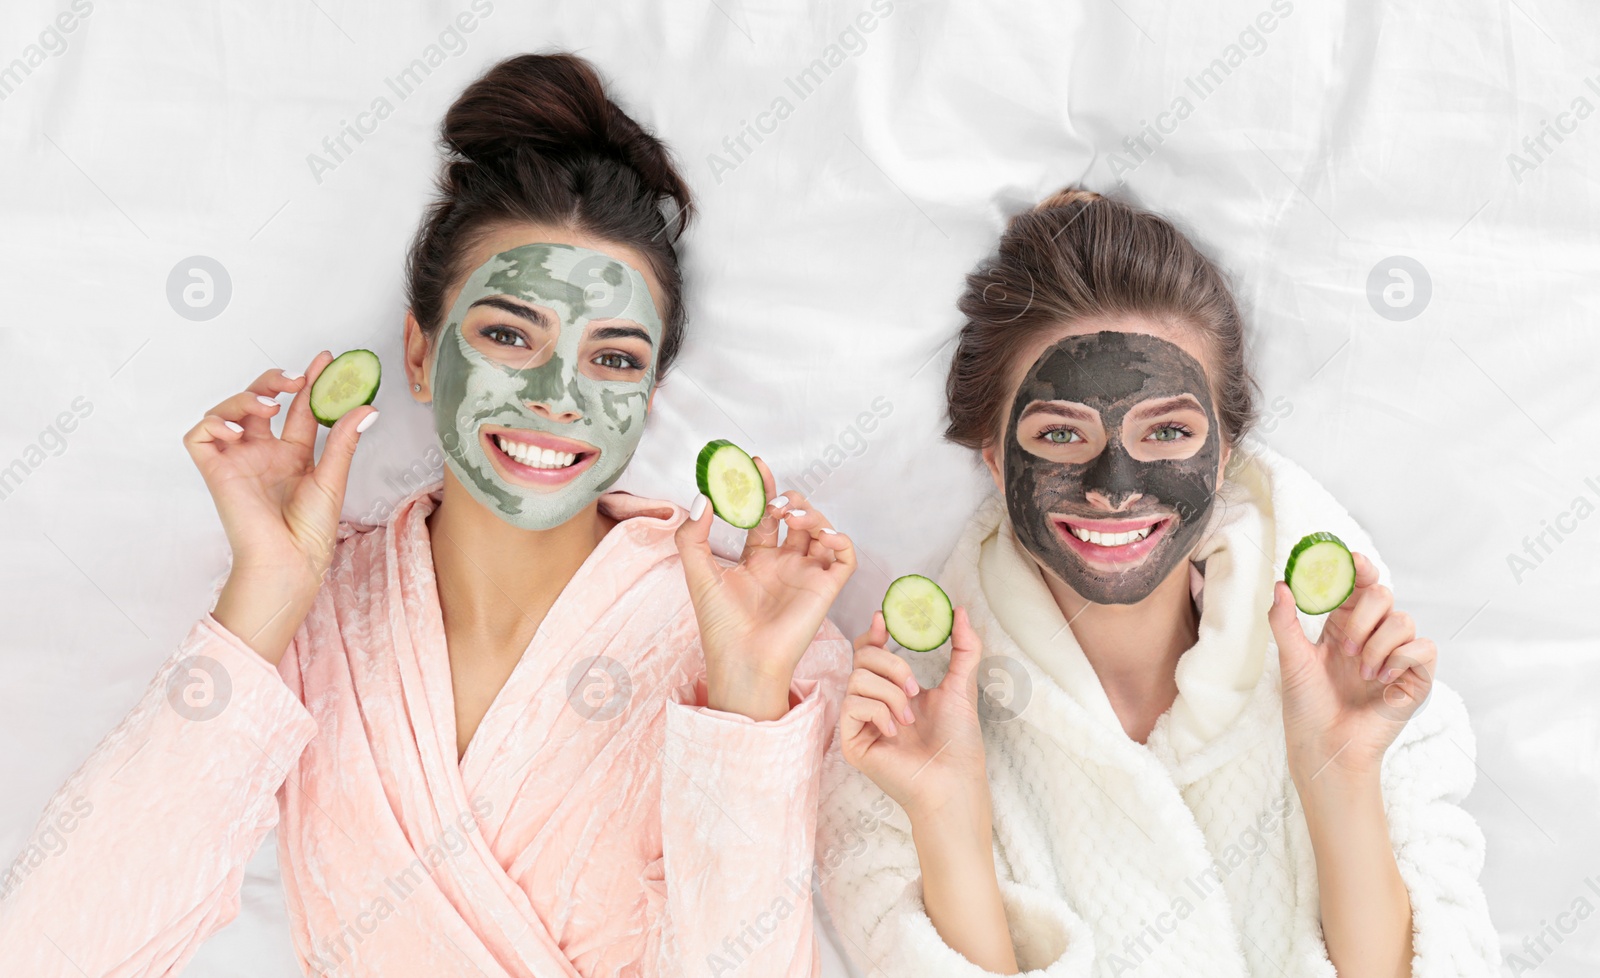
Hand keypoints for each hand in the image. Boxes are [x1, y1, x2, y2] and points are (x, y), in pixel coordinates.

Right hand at [183, 352, 375, 659]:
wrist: (290, 561)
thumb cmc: (311, 531)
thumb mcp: (332, 477)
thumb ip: (343, 440)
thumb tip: (367, 407)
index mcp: (292, 456)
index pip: (297, 409)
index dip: (308, 382)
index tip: (324, 359)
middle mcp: (263, 453)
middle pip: (259, 402)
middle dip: (273, 381)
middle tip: (295, 378)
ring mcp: (238, 460)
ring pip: (228, 411)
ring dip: (244, 397)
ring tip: (268, 402)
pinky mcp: (215, 471)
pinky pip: (200, 436)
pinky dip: (213, 423)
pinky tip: (237, 428)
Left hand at [674, 456, 856, 720]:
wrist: (742, 661)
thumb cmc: (720, 626)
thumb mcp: (697, 573)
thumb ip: (693, 535)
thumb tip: (703, 498)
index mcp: (755, 560)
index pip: (763, 516)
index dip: (763, 489)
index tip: (757, 465)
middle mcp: (784, 564)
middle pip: (797, 517)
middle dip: (789, 500)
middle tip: (774, 503)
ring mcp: (806, 574)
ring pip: (822, 530)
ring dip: (812, 514)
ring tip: (790, 516)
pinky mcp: (826, 588)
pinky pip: (844, 556)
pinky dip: (841, 539)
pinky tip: (822, 535)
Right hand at [840, 607, 991, 822]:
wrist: (953, 781)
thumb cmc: (958, 742)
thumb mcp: (962, 685)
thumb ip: (964, 647)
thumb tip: (960, 610)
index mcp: (894, 689)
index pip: (871, 651)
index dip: (874, 632)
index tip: (884, 617)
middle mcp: (874, 702)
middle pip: (862, 657)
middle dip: (891, 664)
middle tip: (915, 687)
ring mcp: (860, 722)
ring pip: (857, 679)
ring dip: (890, 693)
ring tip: (910, 718)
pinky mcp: (851, 742)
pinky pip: (852, 705)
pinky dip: (878, 711)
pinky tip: (894, 731)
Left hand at [1269, 551, 1435, 785]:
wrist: (1325, 748)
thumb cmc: (1307, 707)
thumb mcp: (1291, 659)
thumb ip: (1284, 621)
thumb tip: (1281, 583)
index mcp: (1342, 627)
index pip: (1357, 586)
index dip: (1359, 568)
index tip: (1352, 561)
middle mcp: (1372, 637)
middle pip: (1383, 595)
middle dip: (1364, 614)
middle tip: (1346, 646)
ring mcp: (1395, 657)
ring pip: (1404, 619)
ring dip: (1379, 642)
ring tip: (1360, 671)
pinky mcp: (1415, 679)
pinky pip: (1424, 648)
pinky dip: (1402, 657)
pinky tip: (1382, 677)